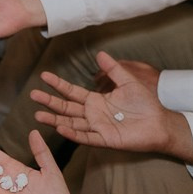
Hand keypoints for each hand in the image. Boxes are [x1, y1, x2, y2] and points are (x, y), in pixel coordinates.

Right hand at [32, 52, 192, 161]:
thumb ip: (113, 69)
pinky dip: (73, 133)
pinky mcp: (105, 139)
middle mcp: (92, 114)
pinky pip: (86, 137)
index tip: (44, 76)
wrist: (159, 123)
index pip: (71, 92)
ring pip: (71, 123)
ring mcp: (97, 128)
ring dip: (55, 119)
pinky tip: (60, 128)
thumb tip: (99, 53)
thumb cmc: (145, 104)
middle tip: (33, 95)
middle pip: (66, 107)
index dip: (58, 84)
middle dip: (50, 101)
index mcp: (96, 100)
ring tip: (38, 114)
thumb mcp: (127, 81)